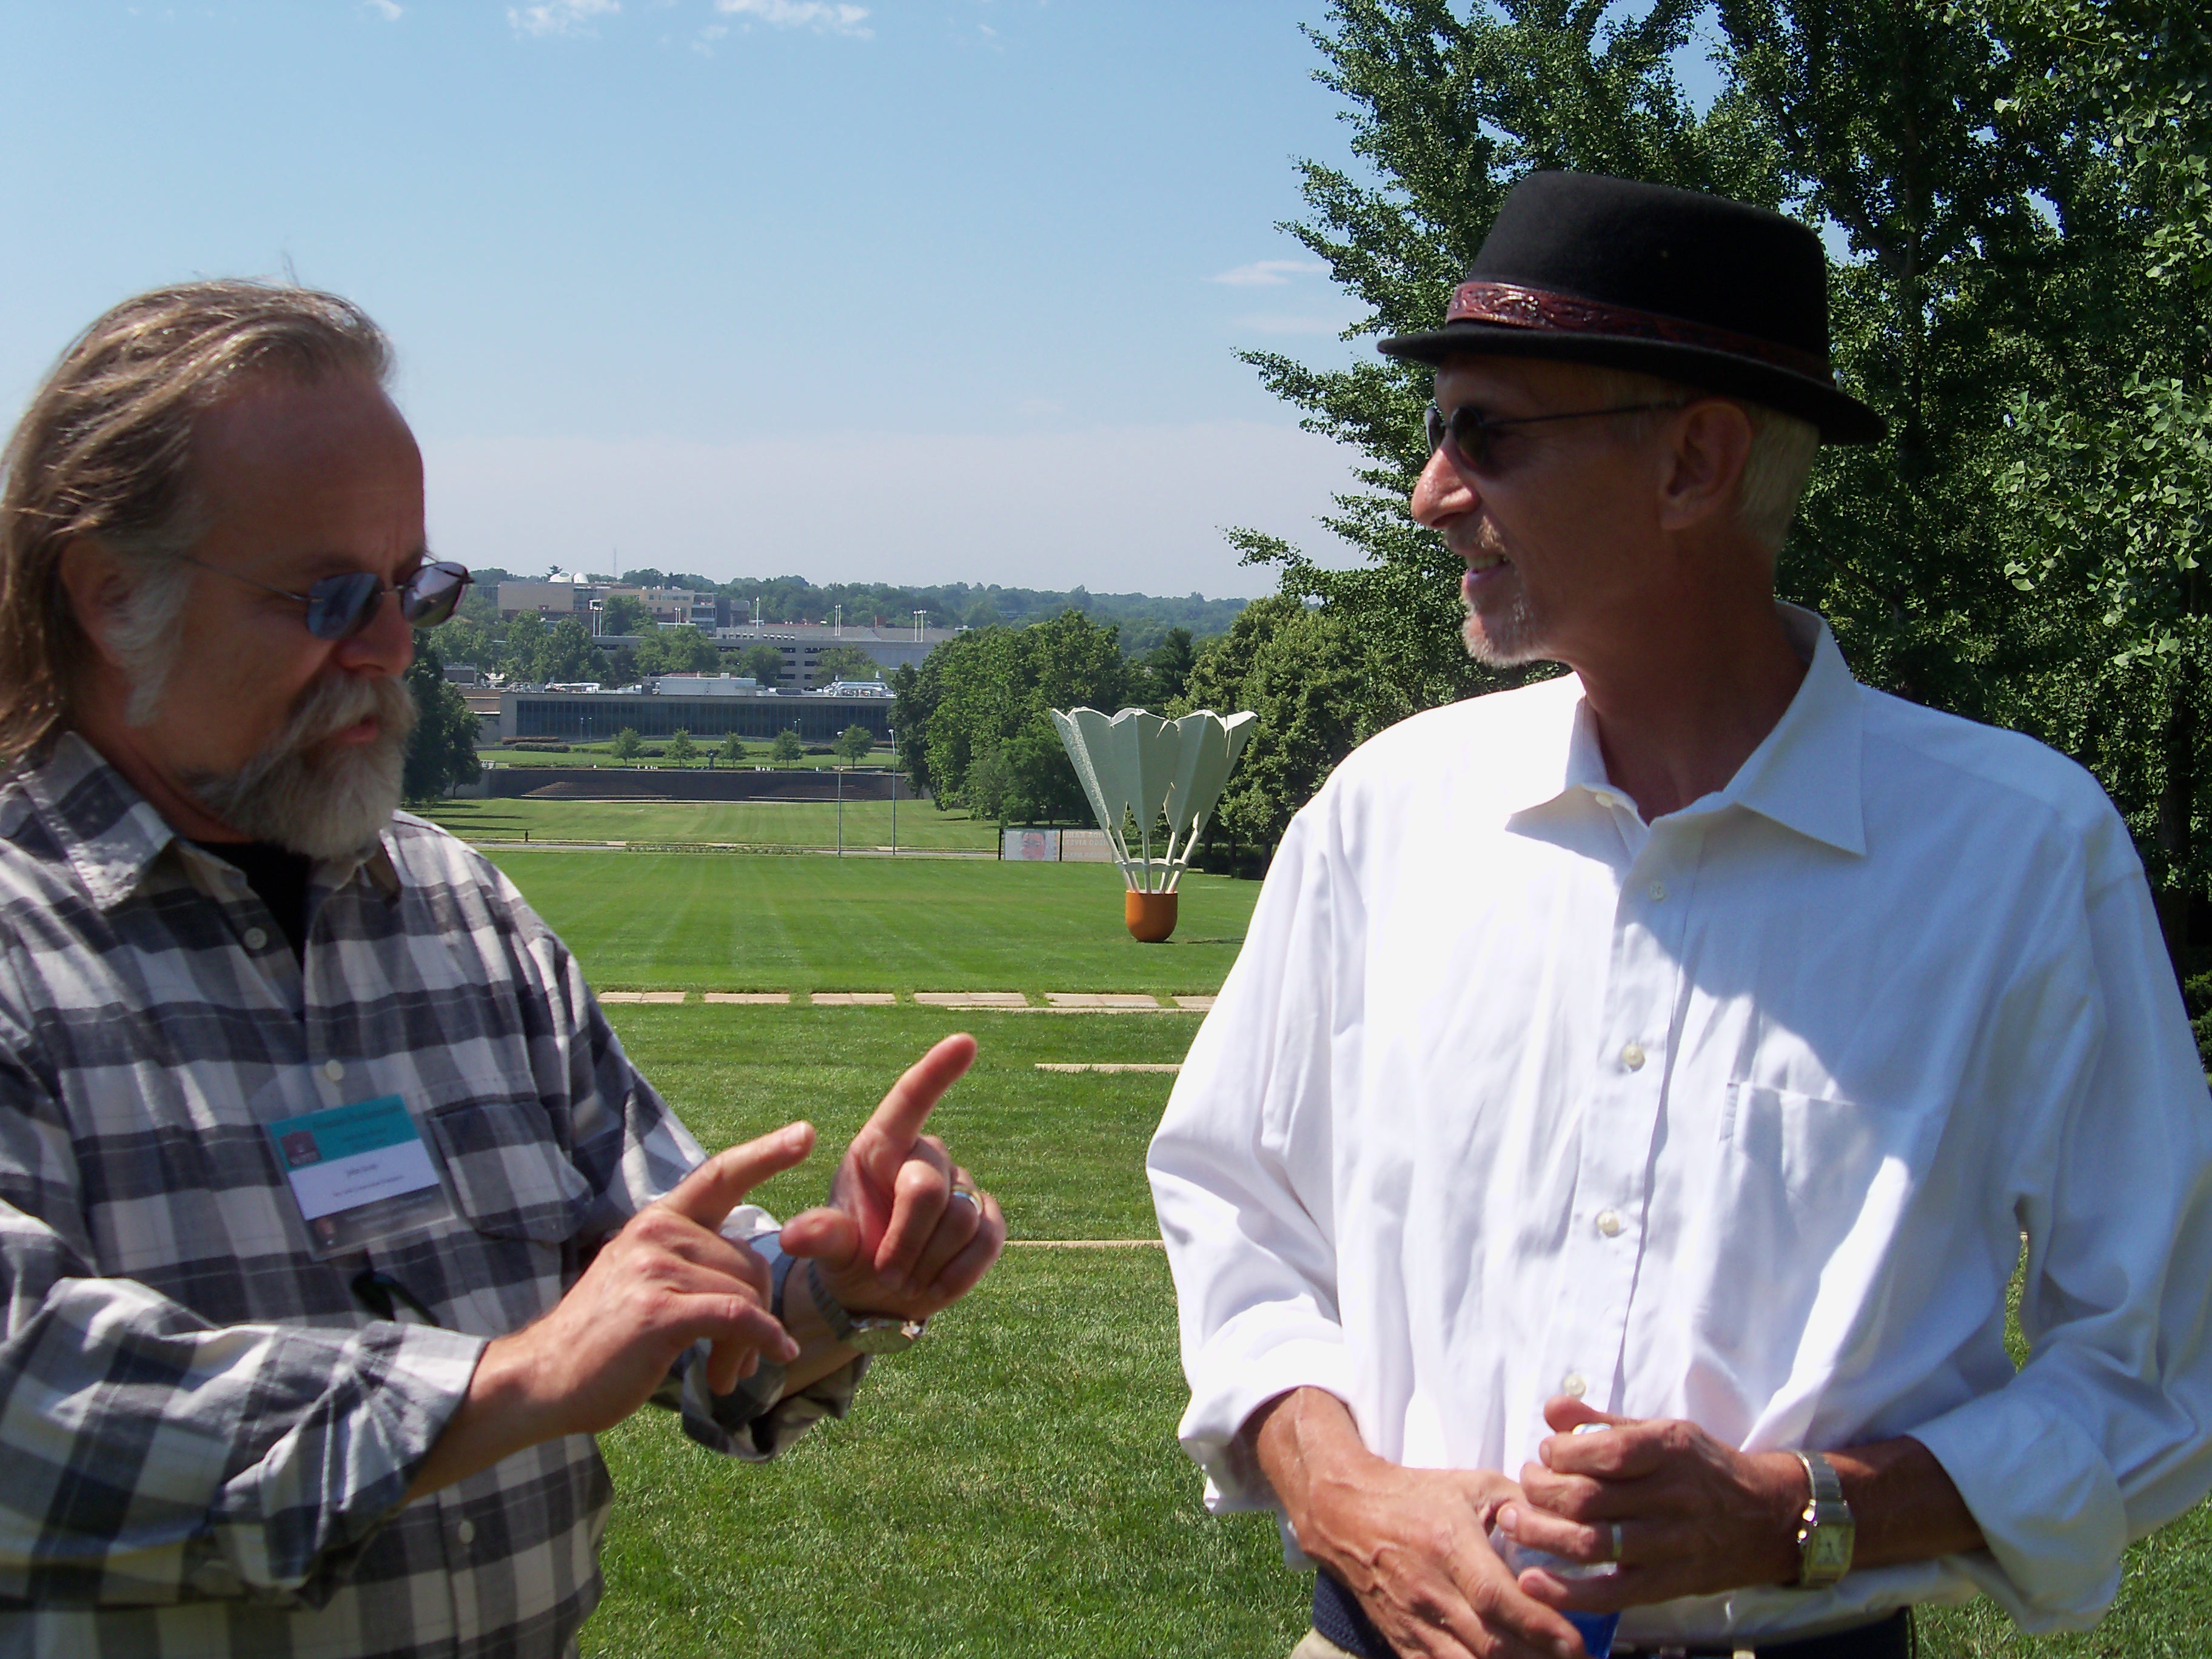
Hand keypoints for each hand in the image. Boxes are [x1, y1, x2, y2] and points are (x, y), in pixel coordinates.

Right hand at [484, 1122, 816, 1438]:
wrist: (541, 1379)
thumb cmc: (603, 1339)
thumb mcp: (644, 1281)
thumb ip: (691, 1264)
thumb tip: (750, 1279)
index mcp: (656, 1221)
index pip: (718, 1176)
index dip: (765, 1154)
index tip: (806, 1134)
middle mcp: (656, 1233)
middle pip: (751, 1259)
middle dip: (758, 1312)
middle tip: (740, 1361)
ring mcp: (654, 1269)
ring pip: (747, 1293)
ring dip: (750, 1343)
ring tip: (727, 1374)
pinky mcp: (658, 1310)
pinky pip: (737, 1316)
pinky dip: (763, 1339)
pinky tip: (775, 1357)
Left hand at [777, 1033, 1005, 1322]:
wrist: (880, 1294)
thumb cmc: (850, 1253)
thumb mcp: (829, 1246)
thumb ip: (820, 1236)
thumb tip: (796, 1236)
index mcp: (880, 1147)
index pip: (911, 1100)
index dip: (937, 1071)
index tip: (964, 1041)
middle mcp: (923, 1157)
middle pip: (927, 1188)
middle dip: (906, 1239)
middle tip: (885, 1276)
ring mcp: (961, 1185)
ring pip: (961, 1219)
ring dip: (929, 1262)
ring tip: (904, 1283)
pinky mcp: (988, 1217)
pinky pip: (988, 1239)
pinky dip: (961, 1272)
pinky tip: (937, 1287)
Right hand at [1250, 1389, 1587, 1658]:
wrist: (1346, 1515)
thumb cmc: (1416, 1496)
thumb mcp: (1472, 1485)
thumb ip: (1520, 1504)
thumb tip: (1567, 1526)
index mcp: (1448, 1546)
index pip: (1497, 1597)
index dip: (1539, 1626)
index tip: (1577, 1643)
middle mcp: (1430, 1591)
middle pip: (1489, 1643)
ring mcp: (1413, 1623)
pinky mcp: (1402, 1643)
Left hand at [1500, 1396, 1803, 1611]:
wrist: (1768, 1518)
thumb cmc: (1703, 1469)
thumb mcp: (1662, 1431)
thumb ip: (1604, 1422)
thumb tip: (1552, 1410)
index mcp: (1670, 1450)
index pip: (1604, 1451)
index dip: (1561, 1453)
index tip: (1546, 1454)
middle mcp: (1671, 1497)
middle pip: (1588, 1499)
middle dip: (1541, 1491)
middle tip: (1523, 1486)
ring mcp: (1671, 1545)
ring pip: (1591, 1544)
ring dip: (1541, 1535)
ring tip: (1513, 1522)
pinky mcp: (1668, 1584)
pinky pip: (1611, 1594)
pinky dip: (1567, 1591)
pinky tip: (1532, 1581)